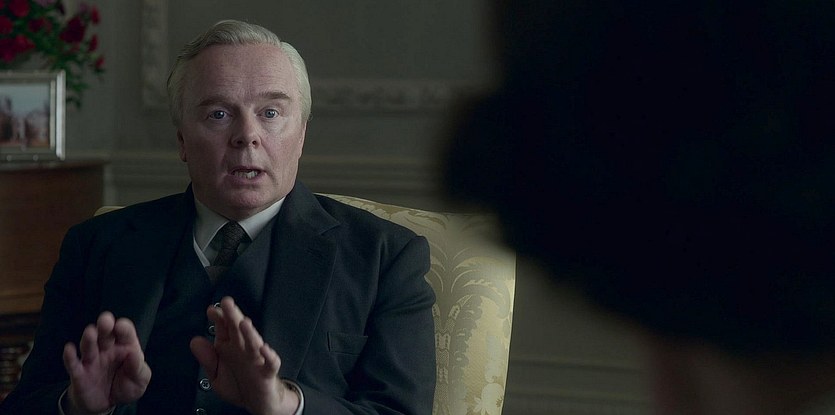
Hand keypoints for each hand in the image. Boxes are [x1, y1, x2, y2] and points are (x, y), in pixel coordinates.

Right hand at [62, 312, 151, 414]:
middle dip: (104, 326)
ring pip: (88, 346)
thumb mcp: (139, 379)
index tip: (121, 326)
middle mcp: (107, 350)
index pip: (125, 333)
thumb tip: (135, 354)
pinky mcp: (79, 374)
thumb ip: (138, 368)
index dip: (123, 328)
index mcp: (125, 347)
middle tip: (105, 320)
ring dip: (88, 339)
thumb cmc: (126, 387)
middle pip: (105, 335)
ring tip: (90, 332)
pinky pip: (73, 364)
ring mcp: (92, 361)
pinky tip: (69, 349)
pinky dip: (70, 356)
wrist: (107, 405)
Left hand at [190, 296, 298, 414]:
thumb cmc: (237, 384)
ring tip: (244, 322)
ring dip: (249, 333)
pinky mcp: (268, 372)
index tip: (211, 310)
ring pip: (254, 343)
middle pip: (238, 330)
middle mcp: (243, 349)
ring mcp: (257, 359)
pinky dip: (269, 356)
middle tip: (227, 302)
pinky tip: (264, 349)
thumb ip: (207, 359)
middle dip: (233, 316)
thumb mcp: (216, 375)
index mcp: (229, 347)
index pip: (224, 328)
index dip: (218, 318)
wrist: (257, 402)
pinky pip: (270, 363)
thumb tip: (194, 341)